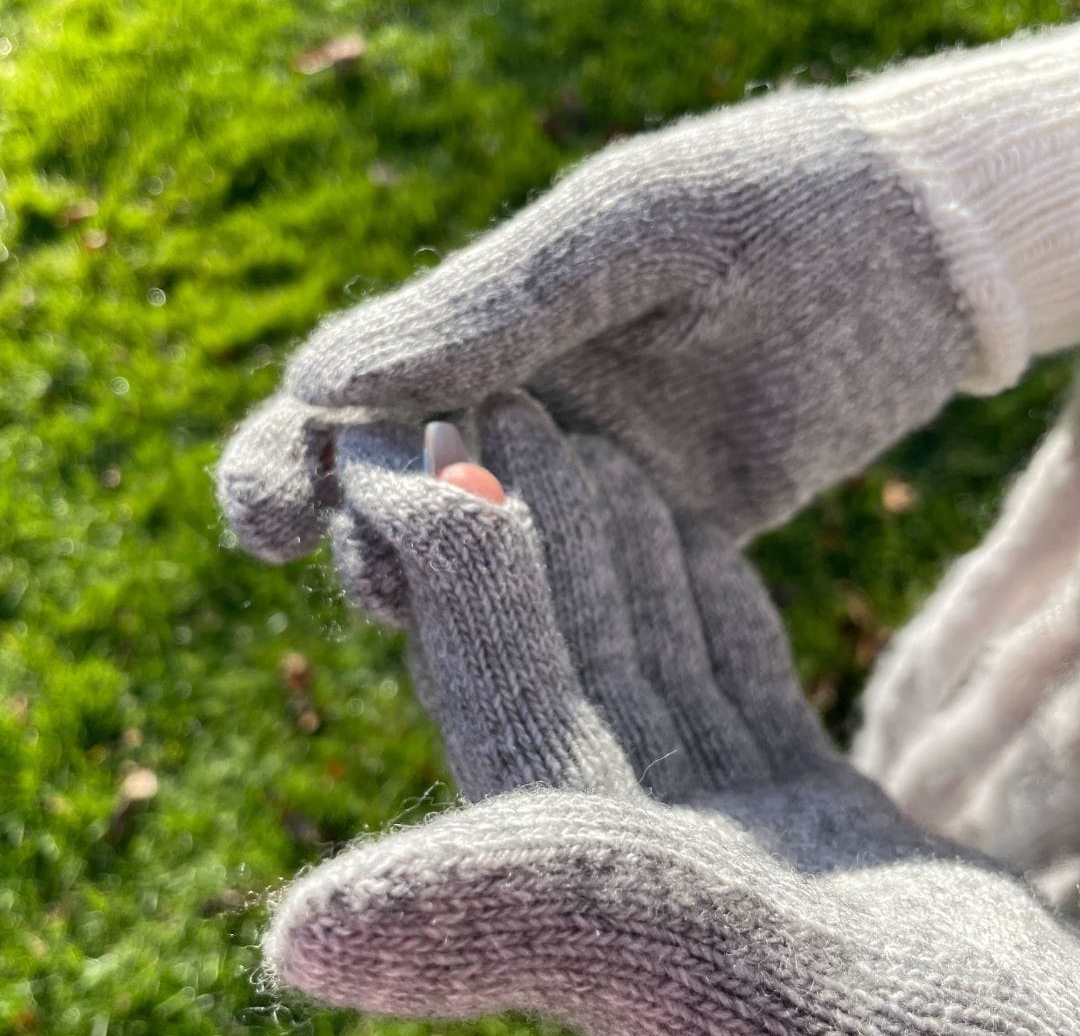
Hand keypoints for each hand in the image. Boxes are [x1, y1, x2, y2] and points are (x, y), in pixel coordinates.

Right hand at [219, 24, 1079, 567]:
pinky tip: (559, 635)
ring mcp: (588, 487)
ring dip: (448, 594)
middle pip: (387, 500)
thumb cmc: (761, 209)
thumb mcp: (621, 235)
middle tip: (371, 575)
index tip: (275, 519)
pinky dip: (556, 620)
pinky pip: (587, 596)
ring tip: (461, 600)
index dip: (283, 466)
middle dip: (352, 545)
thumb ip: (485, 307)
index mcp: (478, 335)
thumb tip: (316, 381)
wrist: (908, 259)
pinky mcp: (665, 544)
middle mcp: (516, 417)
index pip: (341, 408)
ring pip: (478, 561)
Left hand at [263, 394, 1079, 1033]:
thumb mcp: (673, 956)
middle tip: (504, 404)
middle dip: (528, 518)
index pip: (482, 658)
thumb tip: (295, 937)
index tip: (412, 435)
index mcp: (570, 856)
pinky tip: (692, 533)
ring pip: (645, 654)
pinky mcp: (811, 826)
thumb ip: (495, 917)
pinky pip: (737, 686)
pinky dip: (708, 603)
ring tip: (591, 445)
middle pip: (558, 641)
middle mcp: (628, 840)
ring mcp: (724, 828)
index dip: (440, 535)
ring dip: (615, 548)